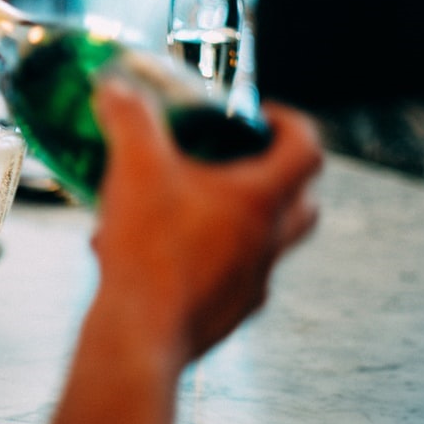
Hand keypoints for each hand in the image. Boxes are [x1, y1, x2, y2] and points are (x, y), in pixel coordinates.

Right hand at [90, 83, 321, 361]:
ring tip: (192, 208)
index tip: (262, 116)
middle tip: (240, 162)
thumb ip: (129, 118)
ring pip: (265, 244)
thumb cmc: (150, 253)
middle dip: (278, 177)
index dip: (292, 124)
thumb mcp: (134, 167)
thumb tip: (116, 89)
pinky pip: (230, 278)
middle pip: (302, 203)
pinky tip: (164, 255)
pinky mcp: (227, 313)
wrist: (140, 335)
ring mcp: (251, 283)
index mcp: (260, 201)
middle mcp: (267, 243)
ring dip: (240, 222)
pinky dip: (208, 261)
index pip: (307, 150)